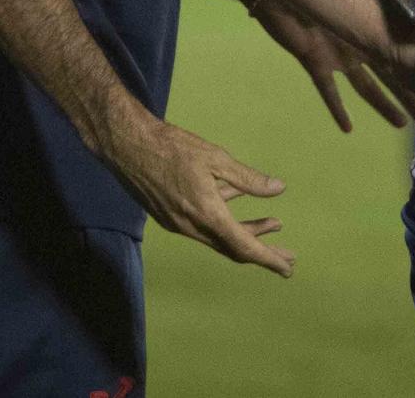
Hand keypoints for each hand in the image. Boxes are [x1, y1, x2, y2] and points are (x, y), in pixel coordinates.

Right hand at [98, 103, 294, 277]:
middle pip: (233, 247)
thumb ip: (248, 179)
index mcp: (207, 214)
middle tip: (288, 256)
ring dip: (246, 233)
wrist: (126, 146)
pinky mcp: (169, 215)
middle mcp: (191, 226)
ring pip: (219, 236)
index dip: (268, 259)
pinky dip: (225, 219)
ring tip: (275, 223)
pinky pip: (204, 225)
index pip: (244, 246)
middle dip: (263, 252)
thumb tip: (278, 189)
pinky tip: (237, 200)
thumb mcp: (216, 158)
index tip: (287, 269)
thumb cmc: (172, 147)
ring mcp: (178, 223)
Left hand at [251, 0, 414, 129]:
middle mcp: (361, 45)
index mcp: (375, 29)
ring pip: (366, 87)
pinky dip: (337, 109)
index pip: (403, 57)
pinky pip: (328, 91)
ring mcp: (339, 56)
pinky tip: (347, 128)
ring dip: (382, 105)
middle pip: (389, 76)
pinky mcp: (316, 63)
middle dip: (407, 94)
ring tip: (401, 124)